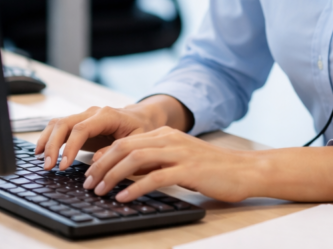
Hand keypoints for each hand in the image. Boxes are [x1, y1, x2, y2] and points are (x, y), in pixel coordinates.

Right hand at [34, 104, 158, 169]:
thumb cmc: (141, 128)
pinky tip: (41, 152)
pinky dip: (48, 138)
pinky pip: (59, 128)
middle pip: (64, 123)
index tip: (63, 165)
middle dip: (53, 145)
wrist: (142, 117)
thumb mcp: (137, 140)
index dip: (70, 146)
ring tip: (41, 161)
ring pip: (58, 123)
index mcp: (107, 115)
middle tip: (48, 166)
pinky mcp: (79, 124)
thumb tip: (96, 160)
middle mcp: (92, 113)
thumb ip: (117, 149)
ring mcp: (84, 117)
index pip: (81, 128)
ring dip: (47, 141)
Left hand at [80, 127, 259, 202]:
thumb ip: (155, 163)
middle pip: (125, 147)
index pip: (126, 141)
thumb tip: (126, 173)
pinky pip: (155, 177)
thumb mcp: (179, 161)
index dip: (104, 156)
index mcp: (166, 135)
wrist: (245, 170)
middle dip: (102, 165)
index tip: (90, 172)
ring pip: (136, 159)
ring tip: (100, 191)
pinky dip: (135, 187)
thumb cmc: (213, 169)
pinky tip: (124, 197)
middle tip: (88, 183)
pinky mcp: (188, 170)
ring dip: (113, 175)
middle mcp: (170, 139)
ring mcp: (179, 153)